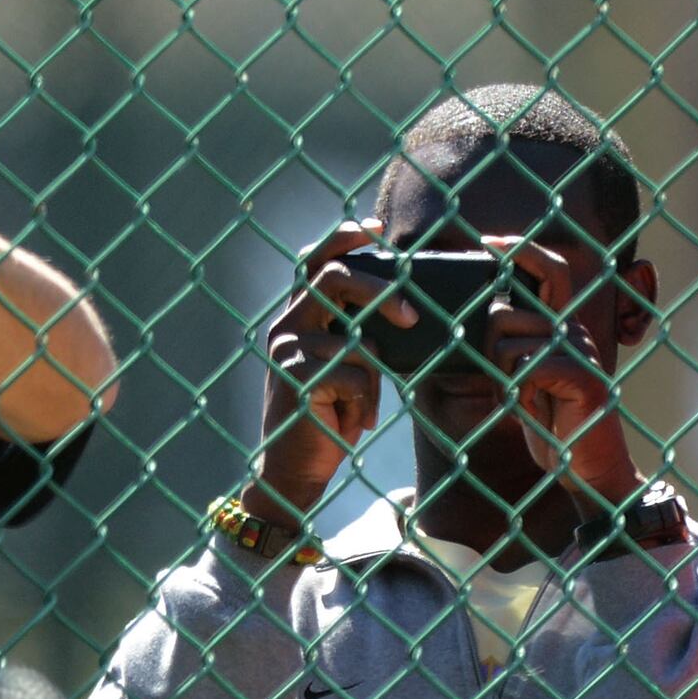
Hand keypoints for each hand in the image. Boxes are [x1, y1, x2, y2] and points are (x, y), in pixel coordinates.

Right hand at [254, 220, 395, 519]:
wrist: (294, 469)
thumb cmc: (329, 416)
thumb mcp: (348, 367)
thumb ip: (360, 334)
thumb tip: (405, 308)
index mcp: (298, 317)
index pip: (314, 261)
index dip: (344, 237)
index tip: (377, 229)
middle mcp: (286, 326)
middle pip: (333, 279)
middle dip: (380, 290)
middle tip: (411, 317)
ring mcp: (288, 351)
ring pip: (354, 338)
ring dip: (372, 378)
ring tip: (363, 404)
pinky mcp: (295, 378)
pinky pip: (354, 376)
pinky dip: (364, 403)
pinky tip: (351, 423)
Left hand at [482, 237, 647, 504]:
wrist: (587, 468)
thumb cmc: (549, 423)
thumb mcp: (521, 380)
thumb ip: (507, 349)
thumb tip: (478, 320)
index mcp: (560, 326)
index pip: (549, 271)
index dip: (521, 251)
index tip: (489, 242)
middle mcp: (573, 330)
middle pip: (503, 312)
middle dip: (488, 351)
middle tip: (508, 384)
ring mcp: (581, 352)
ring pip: (507, 344)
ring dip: (503, 381)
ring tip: (527, 402)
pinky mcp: (583, 377)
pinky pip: (525, 370)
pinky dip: (518, 396)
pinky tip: (534, 412)